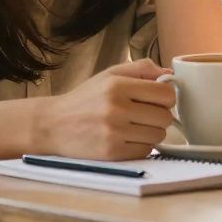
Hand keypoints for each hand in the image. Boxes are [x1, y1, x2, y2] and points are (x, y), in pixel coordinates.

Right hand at [33, 58, 175, 159]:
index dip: (166, 98)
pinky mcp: (111, 152)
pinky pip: (145, 151)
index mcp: (117, 85)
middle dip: (159, 116)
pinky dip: (140, 146)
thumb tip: (170, 75)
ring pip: (158, 136)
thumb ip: (142, 69)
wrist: (52, 125)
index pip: (165, 94)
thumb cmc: (85, 99)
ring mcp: (113, 132)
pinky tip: (126, 139)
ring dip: (150, 132)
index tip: (156, 100)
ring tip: (133, 127)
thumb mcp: (110, 74)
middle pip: (165, 117)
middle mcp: (116, 108)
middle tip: (144, 115)